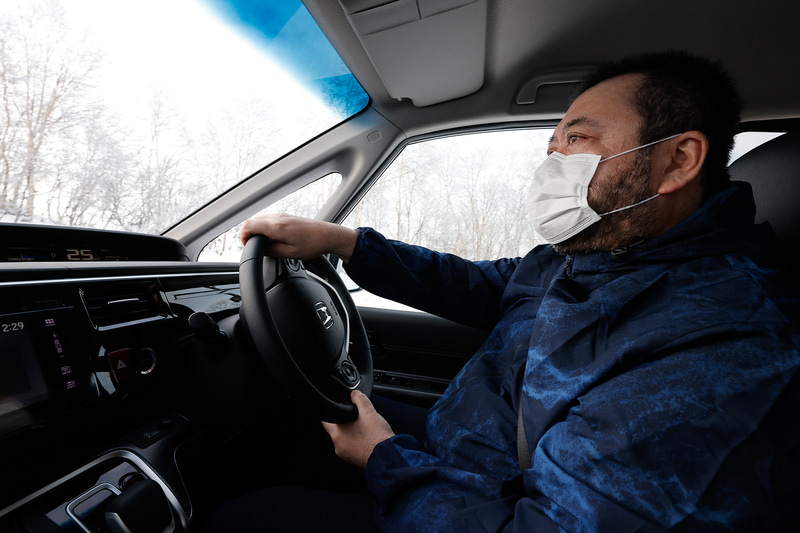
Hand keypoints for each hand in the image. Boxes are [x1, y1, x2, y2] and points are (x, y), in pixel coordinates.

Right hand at [240, 213, 358, 261]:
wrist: (328, 235)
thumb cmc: (313, 244)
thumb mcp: (289, 253)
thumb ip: (271, 251)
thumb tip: (260, 250)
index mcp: (276, 226)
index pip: (249, 225)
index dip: (242, 236)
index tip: (246, 246)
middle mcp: (277, 217)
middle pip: (252, 221)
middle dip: (248, 234)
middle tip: (252, 246)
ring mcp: (282, 215)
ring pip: (260, 219)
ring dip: (256, 230)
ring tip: (261, 243)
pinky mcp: (286, 216)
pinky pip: (269, 219)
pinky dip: (264, 227)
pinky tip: (270, 237)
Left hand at [322, 390, 394, 468]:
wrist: (388, 457)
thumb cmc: (378, 438)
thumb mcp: (369, 412)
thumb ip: (359, 399)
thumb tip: (354, 393)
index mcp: (337, 434)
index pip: (325, 420)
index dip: (333, 410)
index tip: (341, 406)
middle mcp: (338, 446)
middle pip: (337, 429)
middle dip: (346, 421)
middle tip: (358, 416)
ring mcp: (346, 455)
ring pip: (345, 439)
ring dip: (352, 432)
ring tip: (366, 428)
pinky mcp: (354, 460)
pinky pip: (352, 447)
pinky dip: (358, 442)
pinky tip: (368, 438)